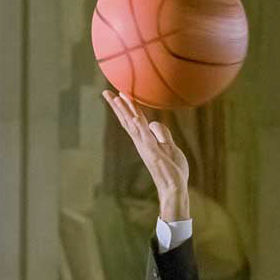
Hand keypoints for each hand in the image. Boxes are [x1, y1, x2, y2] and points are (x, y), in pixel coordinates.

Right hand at [102, 90, 189, 219]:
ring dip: (125, 112)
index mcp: (145, 140)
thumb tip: (154, 123)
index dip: (126, 107)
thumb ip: (162, 134)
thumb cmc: (172, 169)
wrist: (174, 187)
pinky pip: (146, 137)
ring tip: (117, 98)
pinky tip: (135, 117)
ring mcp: (147, 147)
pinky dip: (140, 127)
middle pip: (128, 120)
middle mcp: (142, 142)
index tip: (118, 94)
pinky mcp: (154, 153)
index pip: (133, 120)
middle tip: (106, 91)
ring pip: (134, 126)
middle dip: (118, 106)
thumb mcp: (170, 146)